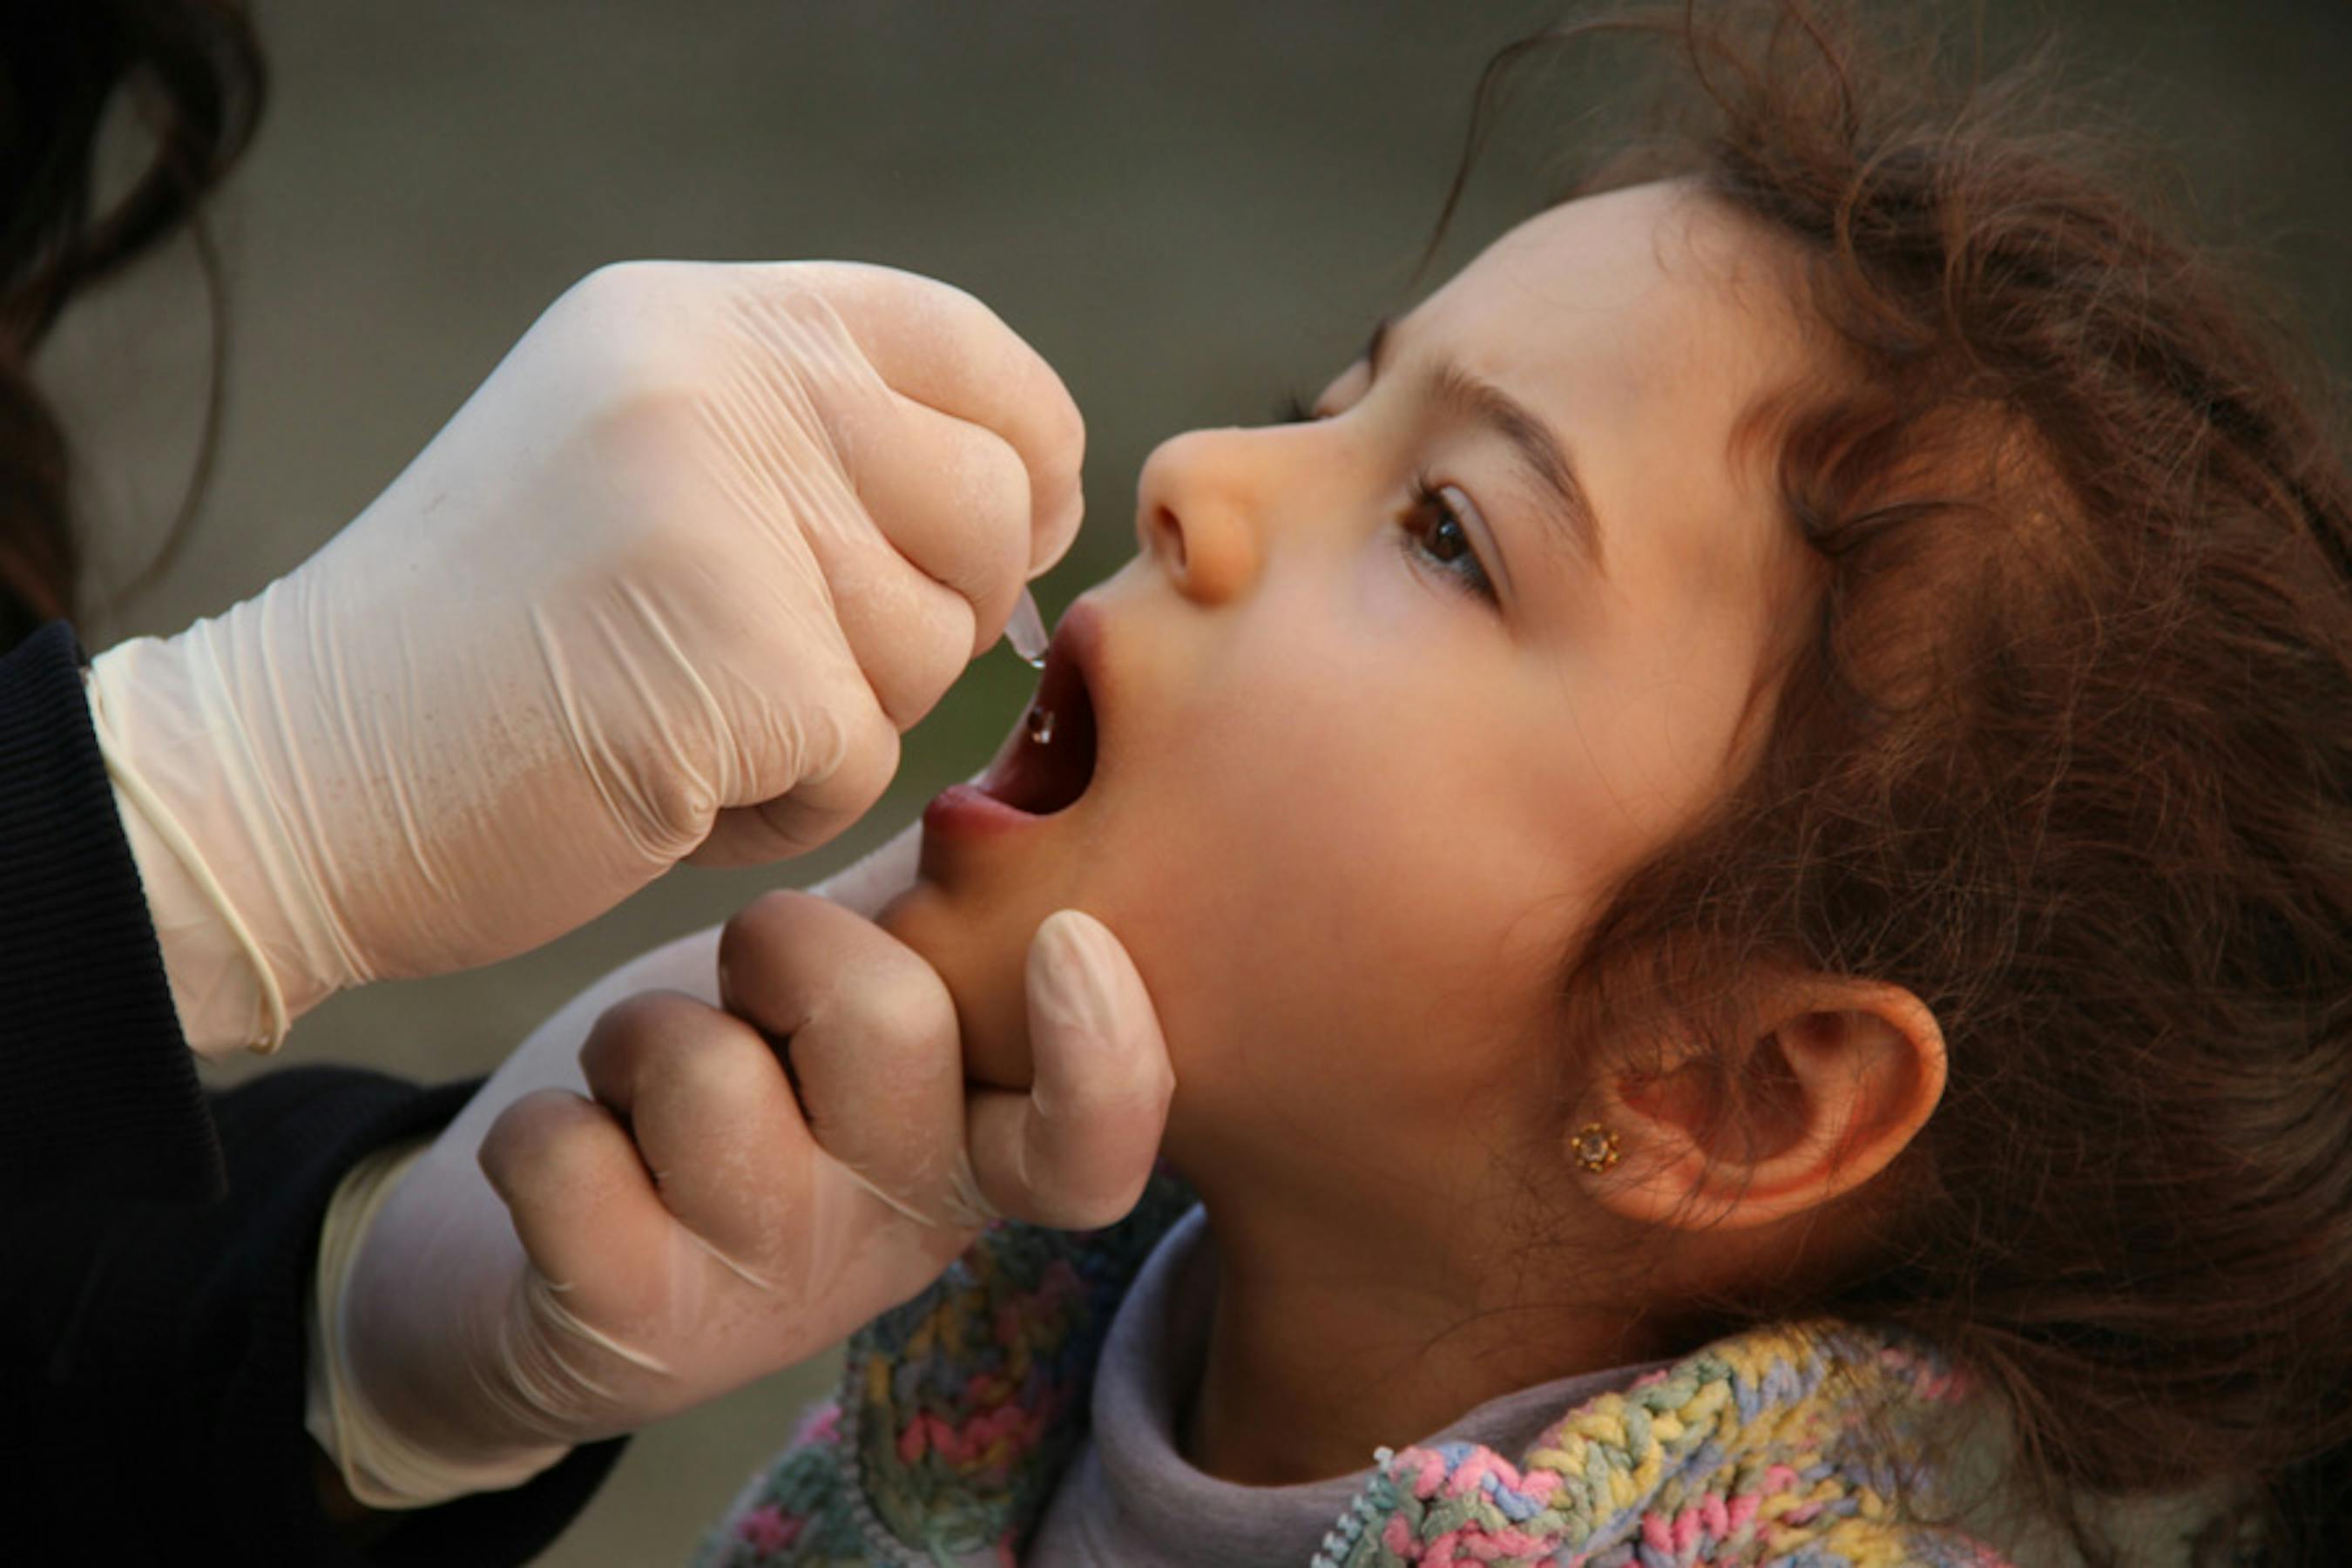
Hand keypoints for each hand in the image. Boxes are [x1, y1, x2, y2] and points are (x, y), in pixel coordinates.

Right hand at [85, 261, 1083, 1053]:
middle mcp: (715, 376)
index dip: (1023, 454)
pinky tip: (662, 784)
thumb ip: (812, 436)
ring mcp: (723, 507)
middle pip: (989, 504)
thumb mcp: (640, 456)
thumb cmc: (489, 646)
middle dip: (930, 615)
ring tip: (687, 715)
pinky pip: (868, 759)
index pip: (964, 348)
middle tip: (787, 663)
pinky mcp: (736, 658)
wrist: (292, 777)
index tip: (1007, 537)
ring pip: (937, 644)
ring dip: (842, 720)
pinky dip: (786, 808)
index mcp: (695, 315)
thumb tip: (1034, 493)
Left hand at [313, 876, 1172, 1507]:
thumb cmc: (735, 1081)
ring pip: (702, 1068)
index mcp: (981, 1141)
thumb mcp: (856, 992)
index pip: (1097, 1142)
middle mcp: (902, 1229)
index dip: (1105, 1052)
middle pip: (887, 1017)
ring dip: (635, 1037)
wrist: (544, 1283)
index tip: (1065, 937)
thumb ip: (949, 894)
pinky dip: (536, 1128)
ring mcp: (772, 1289)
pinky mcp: (631, 1327)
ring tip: (640, 1088)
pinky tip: (571, 1162)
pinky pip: (561, 1150)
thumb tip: (1026, 749)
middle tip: (745, 991)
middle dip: (778, 944)